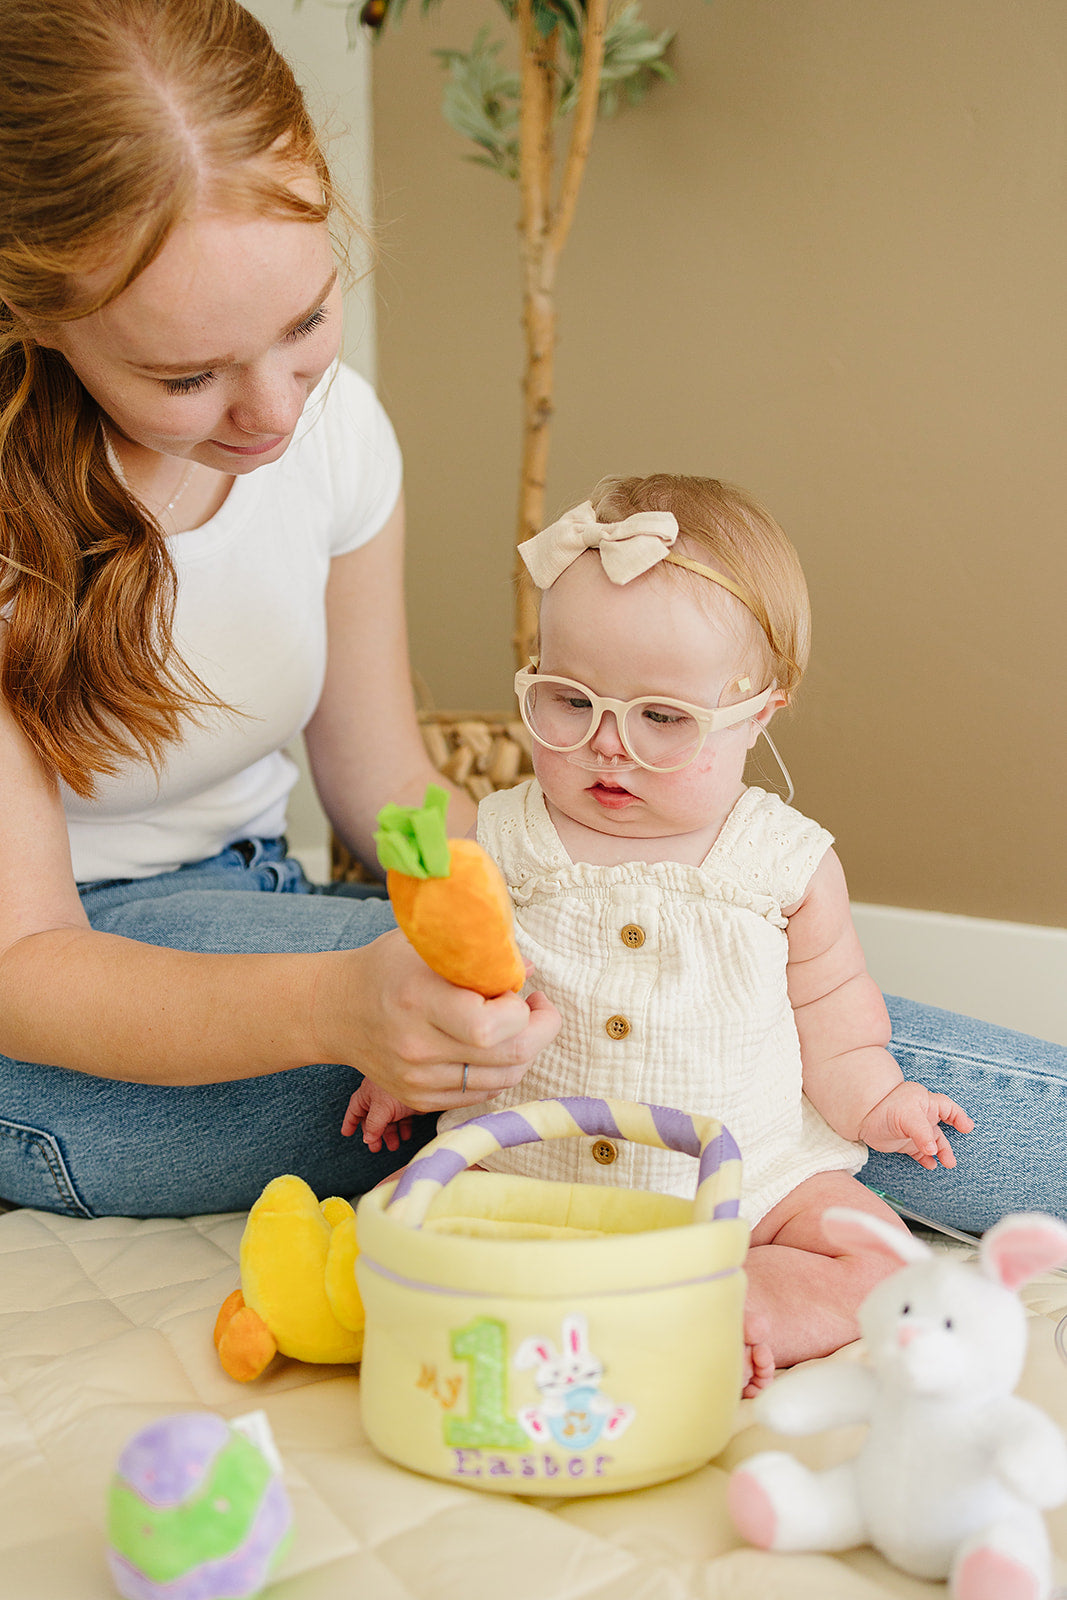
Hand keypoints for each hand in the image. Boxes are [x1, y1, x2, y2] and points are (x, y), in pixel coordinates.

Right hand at [314, 929, 560, 1113]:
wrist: (336, 1010)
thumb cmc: (387, 967)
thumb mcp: (426, 944)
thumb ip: (479, 953)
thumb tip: (529, 968)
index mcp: (419, 1000)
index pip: (491, 1026)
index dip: (522, 1010)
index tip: (521, 989)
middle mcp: (417, 1047)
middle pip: (509, 1057)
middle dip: (541, 1030)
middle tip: (538, 1007)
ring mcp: (417, 1081)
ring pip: (504, 1080)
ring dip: (524, 1051)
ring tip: (518, 1024)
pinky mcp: (420, 1099)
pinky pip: (483, 1093)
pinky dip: (500, 1070)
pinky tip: (494, 1045)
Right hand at [342, 1079, 415, 1150]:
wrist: (424, 1078)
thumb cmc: (397, 1086)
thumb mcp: (381, 1108)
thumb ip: (373, 1125)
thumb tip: (367, 1139)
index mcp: (367, 1095)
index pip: (355, 1110)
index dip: (350, 1122)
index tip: (347, 1133)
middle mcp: (379, 1097)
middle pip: (372, 1118)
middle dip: (373, 1134)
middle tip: (375, 1148)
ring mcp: (394, 1100)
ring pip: (389, 1120)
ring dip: (390, 1134)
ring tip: (393, 1146)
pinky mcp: (408, 1103)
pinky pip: (403, 1118)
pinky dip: (403, 1128)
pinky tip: (406, 1136)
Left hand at [857, 1081, 973, 1168]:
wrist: (862, 1116)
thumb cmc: (886, 1107)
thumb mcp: (908, 1115)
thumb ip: (922, 1133)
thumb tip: (934, 1150)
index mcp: (925, 1102)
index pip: (948, 1108)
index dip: (959, 1117)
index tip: (967, 1128)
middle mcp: (922, 1116)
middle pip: (943, 1129)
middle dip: (949, 1144)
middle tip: (952, 1159)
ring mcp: (914, 1130)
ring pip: (933, 1143)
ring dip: (941, 1153)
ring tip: (947, 1164)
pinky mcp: (905, 1143)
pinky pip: (921, 1152)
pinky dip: (927, 1159)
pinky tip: (931, 1165)